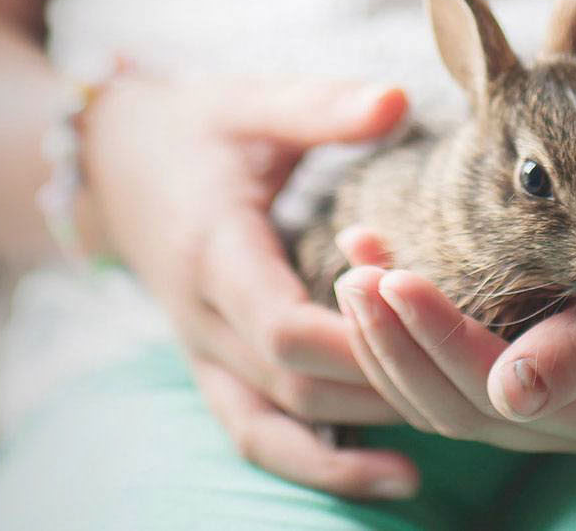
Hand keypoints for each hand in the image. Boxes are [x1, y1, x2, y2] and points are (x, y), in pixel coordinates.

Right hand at [82, 70, 421, 497]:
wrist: (111, 164)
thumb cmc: (193, 129)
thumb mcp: (252, 104)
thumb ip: (321, 108)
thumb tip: (397, 99)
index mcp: (213, 250)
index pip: (279, 322)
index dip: (354, 338)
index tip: (426, 329)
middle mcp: (201, 316)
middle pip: (292, 383)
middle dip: (375, 391)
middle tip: (463, 388)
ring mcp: (202, 351)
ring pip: (273, 424)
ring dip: (348, 448)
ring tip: (425, 462)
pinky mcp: (213, 368)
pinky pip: (257, 433)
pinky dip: (314, 464)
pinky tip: (387, 476)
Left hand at [333, 149, 575, 452]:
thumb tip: (513, 395)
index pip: (506, 392)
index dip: (444, 341)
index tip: (396, 280)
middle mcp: (573, 427)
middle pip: (459, 408)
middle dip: (397, 344)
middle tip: (356, 275)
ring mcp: (539, 412)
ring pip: (435, 401)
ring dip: (382, 341)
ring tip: (353, 270)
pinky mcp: (508, 382)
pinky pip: (437, 372)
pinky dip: (396, 330)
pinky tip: (368, 267)